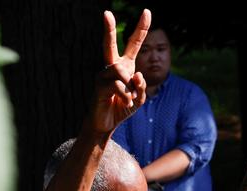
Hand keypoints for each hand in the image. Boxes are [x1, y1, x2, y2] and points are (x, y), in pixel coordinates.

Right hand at [89, 9, 150, 132]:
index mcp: (125, 66)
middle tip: (106, 13)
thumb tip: (136, 75)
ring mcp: (104, 75)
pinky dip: (126, 96)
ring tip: (129, 99)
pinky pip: (117, 86)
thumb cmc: (122, 108)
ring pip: (120, 71)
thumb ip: (142, 87)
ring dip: (130, 87)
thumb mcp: (139, 98)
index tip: (147, 11)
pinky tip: (126, 103)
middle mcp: (112, 67)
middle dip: (108, 28)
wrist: (107, 124)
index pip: (133, 43)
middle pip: (109, 44)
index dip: (141, 28)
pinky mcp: (99, 86)